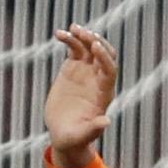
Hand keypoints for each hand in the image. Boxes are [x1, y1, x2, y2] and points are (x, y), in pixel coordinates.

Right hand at [46, 26, 118, 166]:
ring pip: (89, 47)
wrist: (64, 133)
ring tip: (71, 29)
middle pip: (103, 54)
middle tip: (84, 34)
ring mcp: (85, 72)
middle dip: (96, 42)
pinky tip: (58, 34)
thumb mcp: (81, 136)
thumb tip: (106, 122)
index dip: (104, 57)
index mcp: (103, 92)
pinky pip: (74, 49)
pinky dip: (69, 39)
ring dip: (82, 36)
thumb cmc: (74, 138)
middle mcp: (97, 79)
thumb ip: (93, 129)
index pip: (109, 69)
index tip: (95, 47)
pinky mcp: (72, 68)